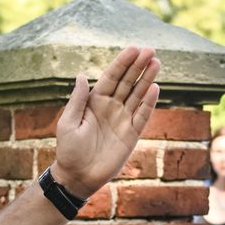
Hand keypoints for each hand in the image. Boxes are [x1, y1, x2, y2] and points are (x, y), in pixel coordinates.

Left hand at [50, 46, 160, 197]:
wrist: (78, 176)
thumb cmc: (69, 150)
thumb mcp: (68, 122)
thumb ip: (77, 100)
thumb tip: (82, 75)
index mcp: (95, 101)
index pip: (112, 77)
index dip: (122, 63)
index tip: (133, 49)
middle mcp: (111, 107)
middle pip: (128, 82)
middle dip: (138, 66)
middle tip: (150, 50)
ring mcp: (123, 120)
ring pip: (138, 95)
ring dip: (146, 79)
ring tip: (156, 63)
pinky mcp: (131, 135)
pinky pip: (142, 116)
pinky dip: (149, 103)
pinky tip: (155, 88)